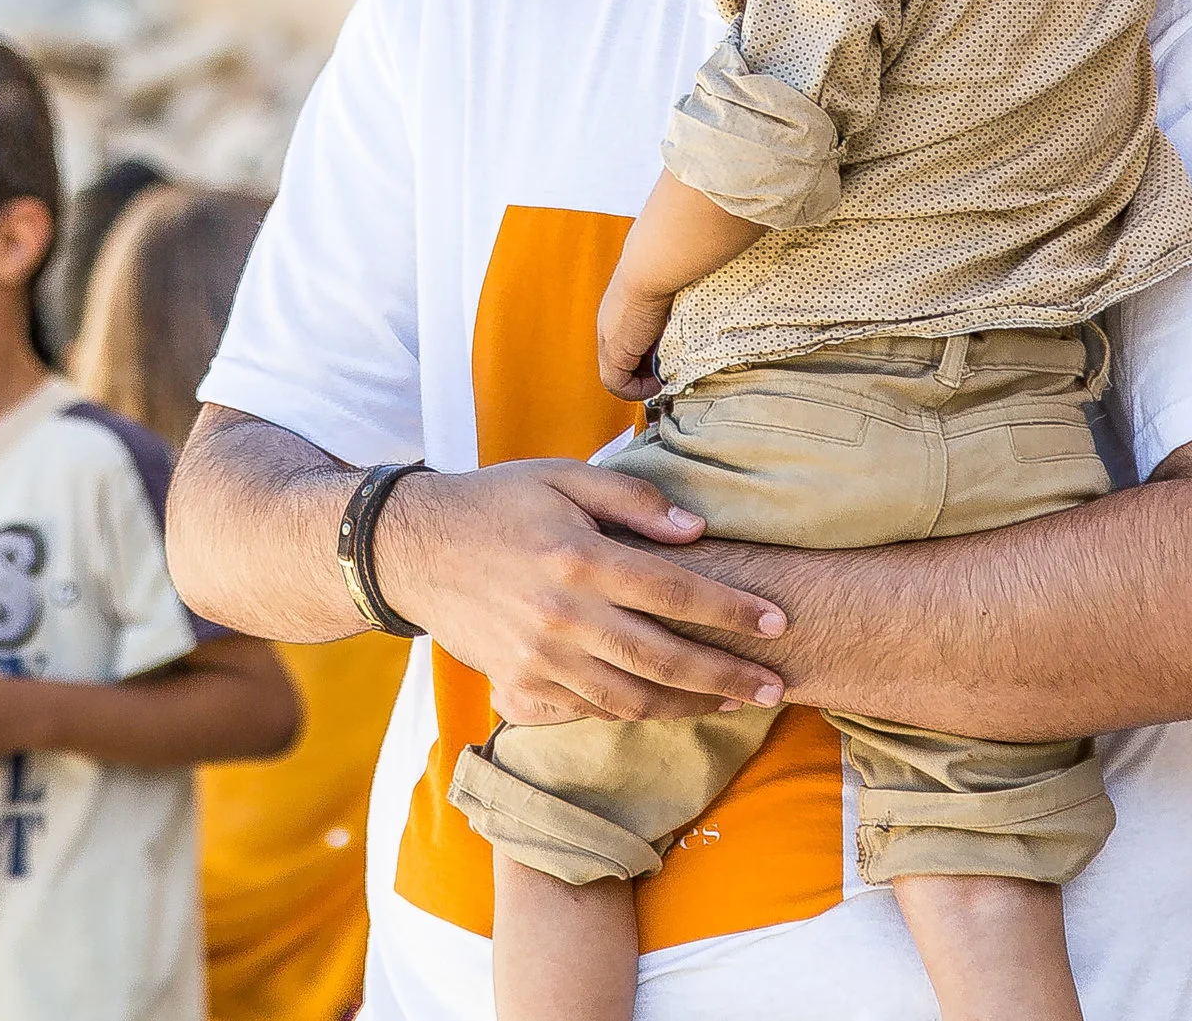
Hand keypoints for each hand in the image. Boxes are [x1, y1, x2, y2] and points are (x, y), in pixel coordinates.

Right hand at [377, 460, 791, 724]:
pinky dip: (631, 715)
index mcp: (579, 558)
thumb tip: (696, 532)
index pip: (674, 590)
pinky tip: (665, 707)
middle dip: (726, 675)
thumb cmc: (498, 501)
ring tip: (734, 704)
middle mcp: (561, 617)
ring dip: (688, 706)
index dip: (731, 609)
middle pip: (661, 658)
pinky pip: (585, 712)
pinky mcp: (516, 687)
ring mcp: (536, 660)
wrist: (413, 549)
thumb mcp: (564, 476)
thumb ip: (634, 500)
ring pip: (628, 698)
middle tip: (777, 686)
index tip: (778, 622)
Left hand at [596, 272, 672, 401]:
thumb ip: (672, 309)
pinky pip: (618, 385)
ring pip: (621, 373)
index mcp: (623, 309)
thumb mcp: (670, 293)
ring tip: (666, 376)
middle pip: (626, 359)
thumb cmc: (667, 270)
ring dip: (645, 380)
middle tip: (669, 370)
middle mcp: (611, 324)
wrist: (653, 266)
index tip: (670, 356)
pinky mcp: (613, 353)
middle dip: (648, 369)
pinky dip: (638, 390)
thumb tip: (692, 321)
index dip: (651, 354)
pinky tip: (657, 381)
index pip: (632, 340)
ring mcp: (609, 339)